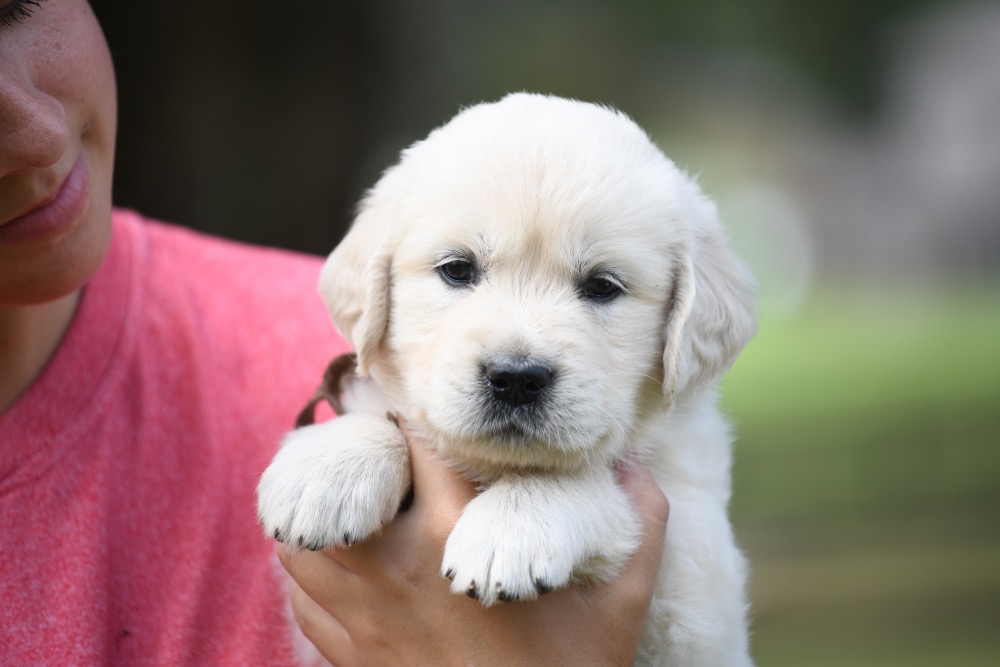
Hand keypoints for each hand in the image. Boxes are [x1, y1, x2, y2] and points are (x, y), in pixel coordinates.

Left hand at [278, 426, 668, 666]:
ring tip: (351, 493)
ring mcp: (362, 612)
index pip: (415, 443)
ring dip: (322, 506)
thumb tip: (632, 463)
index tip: (428, 411)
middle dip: (357, 448)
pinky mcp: (347, 652)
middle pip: (344, 477)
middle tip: (378, 440)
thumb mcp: (621, 600)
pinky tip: (340, 557)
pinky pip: (302, 592)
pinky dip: (312, 565)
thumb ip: (638, 519)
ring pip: (305, 535)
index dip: (418, 416)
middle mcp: (394, 566)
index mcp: (455, 537)